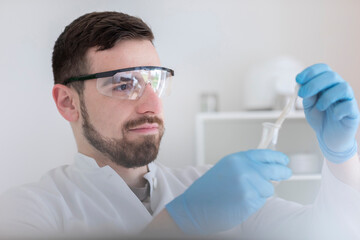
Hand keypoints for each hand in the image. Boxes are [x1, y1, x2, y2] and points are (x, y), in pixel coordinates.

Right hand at [165, 149, 291, 234]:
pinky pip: (262, 200)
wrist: (195, 207)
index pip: (264, 154)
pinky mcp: (249, 199)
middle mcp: (243, 168)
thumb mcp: (226, 169)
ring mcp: (247, 183)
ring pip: (269, 187)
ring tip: (245, 194)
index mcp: (237, 159)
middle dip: (282, 172)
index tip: (284, 160)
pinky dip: (255, 202)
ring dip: (262, 192)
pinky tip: (241, 202)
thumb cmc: (208, 190)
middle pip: (274, 169)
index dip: (277, 157)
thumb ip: (245, 165)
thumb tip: (267, 168)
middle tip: (286, 173)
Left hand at [296, 63, 359, 162]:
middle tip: (303, 94)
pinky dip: (338, 110)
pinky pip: (349, 105)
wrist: (328, 137)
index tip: (298, 79)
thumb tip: (302, 86)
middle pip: (332, 76)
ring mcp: (348, 99)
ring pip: (343, 87)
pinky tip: (333, 116)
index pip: (323, 69)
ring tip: (319, 107)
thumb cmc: (320, 118)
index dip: (311, 71)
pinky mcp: (353, 112)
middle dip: (314, 83)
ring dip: (327, 96)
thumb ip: (307, 95)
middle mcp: (339, 88)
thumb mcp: (308, 105)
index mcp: (327, 84)